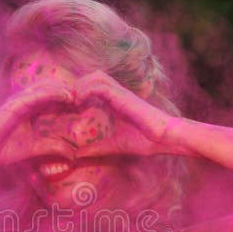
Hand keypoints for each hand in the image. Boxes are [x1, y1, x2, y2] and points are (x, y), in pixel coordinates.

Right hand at [0, 81, 77, 166]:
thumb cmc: (5, 150)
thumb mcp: (35, 148)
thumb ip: (52, 147)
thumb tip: (72, 153)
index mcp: (28, 109)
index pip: (50, 98)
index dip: (66, 99)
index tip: (82, 103)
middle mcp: (24, 101)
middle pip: (49, 89)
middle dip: (66, 91)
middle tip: (83, 96)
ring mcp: (18, 101)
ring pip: (44, 88)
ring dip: (62, 89)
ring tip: (77, 94)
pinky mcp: (14, 104)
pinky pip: (36, 94)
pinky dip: (51, 93)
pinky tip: (64, 95)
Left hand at [71, 71, 186, 157]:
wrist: (164, 138)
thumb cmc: (145, 141)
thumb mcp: (115, 145)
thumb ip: (97, 149)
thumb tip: (78, 156)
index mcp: (116, 101)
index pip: (95, 85)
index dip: (81, 90)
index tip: (70, 106)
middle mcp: (118, 93)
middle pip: (94, 75)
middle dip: (78, 84)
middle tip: (68, 101)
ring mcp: (121, 93)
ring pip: (96, 76)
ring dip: (81, 85)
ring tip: (73, 100)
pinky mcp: (123, 96)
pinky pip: (100, 86)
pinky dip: (86, 90)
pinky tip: (80, 102)